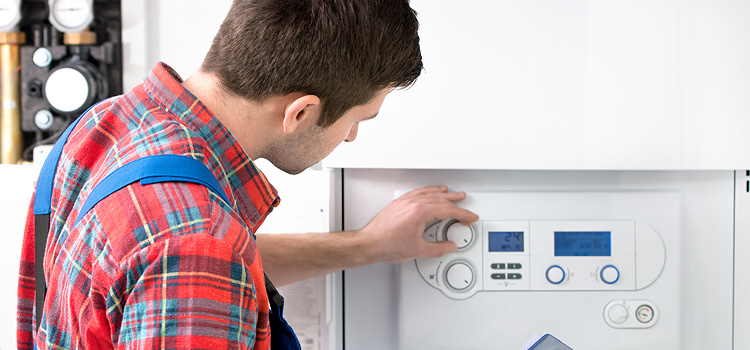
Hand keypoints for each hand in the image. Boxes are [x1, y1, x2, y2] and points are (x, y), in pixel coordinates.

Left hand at [358, 185, 478, 263]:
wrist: (368, 244)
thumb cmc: (387, 245)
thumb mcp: (418, 250)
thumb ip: (438, 249)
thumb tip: (449, 246)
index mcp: (419, 212)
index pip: (447, 210)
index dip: (462, 214)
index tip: (470, 217)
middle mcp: (412, 203)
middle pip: (440, 199)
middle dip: (456, 203)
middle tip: (465, 206)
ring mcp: (404, 202)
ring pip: (429, 193)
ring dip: (443, 194)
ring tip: (452, 194)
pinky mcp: (398, 203)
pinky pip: (417, 193)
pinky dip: (428, 191)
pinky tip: (431, 192)